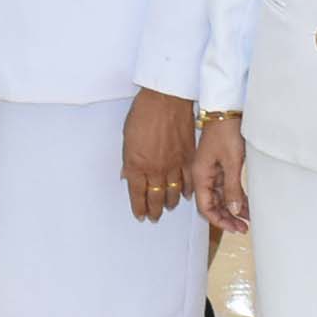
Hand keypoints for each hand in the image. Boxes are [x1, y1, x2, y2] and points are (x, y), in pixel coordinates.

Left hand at [123, 90, 194, 220]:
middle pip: (155, 198)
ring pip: (173, 193)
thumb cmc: (143, 113)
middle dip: (154, 210)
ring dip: (170, 203)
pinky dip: (187, 190)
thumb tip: (128, 175)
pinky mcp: (188, 159)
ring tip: (168, 207)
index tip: (140, 214)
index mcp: (137, 165)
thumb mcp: (127, 138)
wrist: (165, 100)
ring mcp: (174, 166)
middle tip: (154, 216)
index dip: (139, 207)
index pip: (137, 194)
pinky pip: (189, 182)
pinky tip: (185, 195)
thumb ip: (128, 160)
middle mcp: (155, 170)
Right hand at [190, 110, 250, 231]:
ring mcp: (211, 172)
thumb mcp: (231, 162)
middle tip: (243, 228)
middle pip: (212, 204)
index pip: (205, 206)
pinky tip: (246, 205)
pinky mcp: (220, 166)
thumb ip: (231, 188)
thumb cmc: (226, 132)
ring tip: (248, 220)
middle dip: (226, 218)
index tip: (233, 228)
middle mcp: (203, 176)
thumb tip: (232, 210)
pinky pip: (226, 188)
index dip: (219, 220)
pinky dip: (235, 197)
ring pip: (220, 198)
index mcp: (200, 175)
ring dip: (232, 210)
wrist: (226, 110)